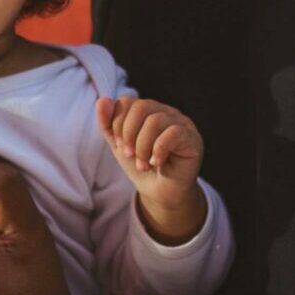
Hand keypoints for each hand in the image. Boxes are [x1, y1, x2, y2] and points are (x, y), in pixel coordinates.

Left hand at [96, 95, 206, 243]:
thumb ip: (108, 124)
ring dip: (142, 147)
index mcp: (149, 111)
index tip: (119, 146)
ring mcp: (182, 123)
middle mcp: (166, 112)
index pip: (128, 101)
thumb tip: (102, 100)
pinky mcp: (192, 139)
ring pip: (155, 120)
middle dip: (129, 134)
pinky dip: (158, 150)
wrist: (160, 194)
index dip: (118, 123)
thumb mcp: (120, 146)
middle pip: (141, 106)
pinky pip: (173, 133)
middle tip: (129, 155)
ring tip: (143, 165)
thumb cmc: (143, 167)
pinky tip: (157, 163)